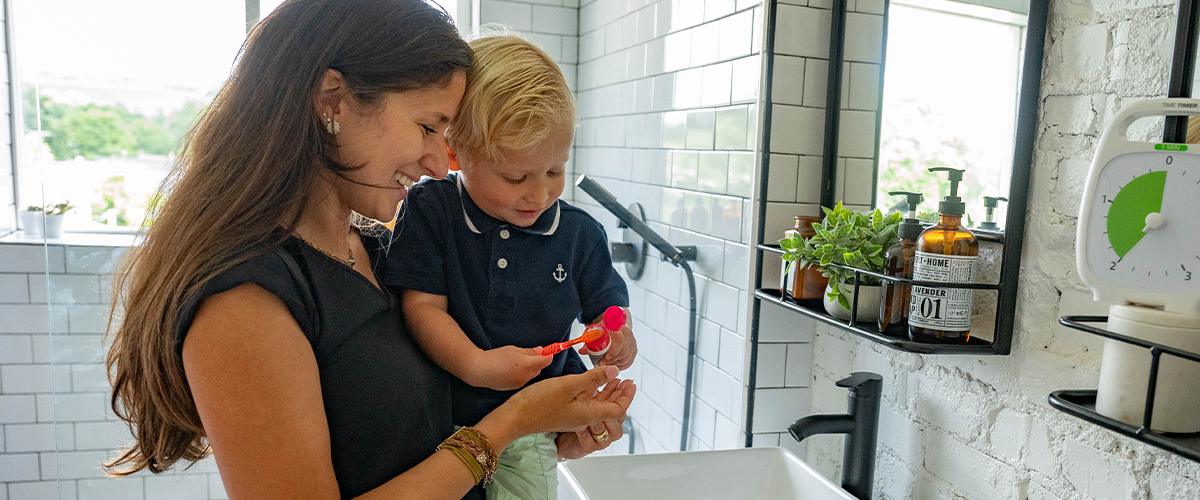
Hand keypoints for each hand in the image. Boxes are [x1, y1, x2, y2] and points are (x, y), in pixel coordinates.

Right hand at [468, 345, 552, 390]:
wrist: (479, 371)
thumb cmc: (495, 357)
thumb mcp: (513, 350)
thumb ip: (529, 351)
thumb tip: (541, 351)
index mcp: (527, 365)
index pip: (546, 361)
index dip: (548, 355)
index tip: (547, 351)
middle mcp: (526, 377)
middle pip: (539, 369)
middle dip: (537, 362)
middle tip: (529, 355)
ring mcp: (520, 385)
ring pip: (531, 376)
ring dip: (529, 370)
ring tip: (517, 363)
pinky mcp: (513, 389)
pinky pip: (523, 381)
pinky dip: (522, 375)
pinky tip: (511, 371)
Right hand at [489, 366, 634, 445]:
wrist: (515, 417)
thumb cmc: (539, 402)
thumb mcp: (569, 385)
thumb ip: (593, 379)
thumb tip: (615, 371)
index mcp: (588, 413)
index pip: (617, 409)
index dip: (627, 396)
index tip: (632, 383)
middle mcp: (583, 418)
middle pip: (608, 407)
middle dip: (619, 393)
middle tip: (627, 379)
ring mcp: (573, 416)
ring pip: (597, 404)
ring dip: (607, 392)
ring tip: (614, 378)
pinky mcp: (564, 412)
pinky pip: (585, 403)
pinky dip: (593, 393)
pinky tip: (591, 383)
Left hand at [580, 307, 636, 369]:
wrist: (613, 326)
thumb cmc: (603, 329)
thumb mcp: (594, 332)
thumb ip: (589, 341)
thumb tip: (582, 351)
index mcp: (618, 327)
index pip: (619, 340)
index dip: (612, 351)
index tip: (604, 359)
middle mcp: (627, 334)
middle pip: (623, 352)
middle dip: (612, 361)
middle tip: (602, 365)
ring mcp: (632, 342)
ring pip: (626, 358)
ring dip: (615, 364)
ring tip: (605, 366)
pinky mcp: (633, 350)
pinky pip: (628, 361)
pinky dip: (620, 366)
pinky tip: (612, 367)